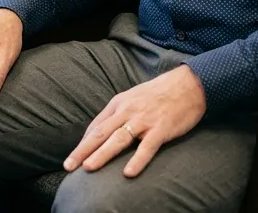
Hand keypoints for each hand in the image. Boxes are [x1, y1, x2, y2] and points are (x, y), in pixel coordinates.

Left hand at [63, 64, 206, 176]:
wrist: (188, 85)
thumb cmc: (158, 93)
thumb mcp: (132, 98)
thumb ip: (117, 114)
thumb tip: (100, 131)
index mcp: (118, 104)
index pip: (96, 126)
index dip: (83, 143)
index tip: (72, 158)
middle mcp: (127, 111)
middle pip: (101, 133)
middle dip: (83, 150)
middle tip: (69, 165)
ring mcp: (144, 120)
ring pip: (118, 139)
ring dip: (102, 154)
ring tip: (88, 168)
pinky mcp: (161, 129)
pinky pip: (147, 147)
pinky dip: (137, 160)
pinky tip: (128, 173)